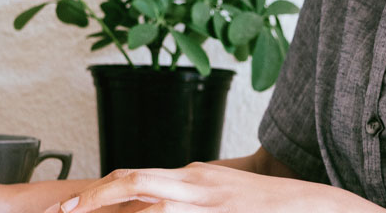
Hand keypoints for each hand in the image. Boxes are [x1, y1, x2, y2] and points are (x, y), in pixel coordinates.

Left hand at [44, 162, 383, 212]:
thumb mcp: (227, 185)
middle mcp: (194, 188)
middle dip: (94, 202)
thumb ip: (197, 186)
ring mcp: (204, 207)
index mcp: (193, 177)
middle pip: (131, 188)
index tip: (73, 205)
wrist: (312, 207)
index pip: (134, 178)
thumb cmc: (270, 203)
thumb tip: (174, 182)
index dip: (100, 191)